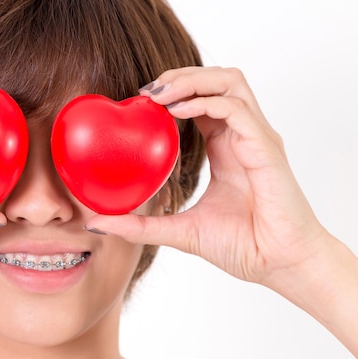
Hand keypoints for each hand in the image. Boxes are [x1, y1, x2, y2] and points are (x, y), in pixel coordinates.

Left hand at [85, 66, 329, 292]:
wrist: (279, 266)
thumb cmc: (242, 246)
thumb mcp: (180, 231)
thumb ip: (141, 226)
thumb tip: (96, 223)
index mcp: (227, 147)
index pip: (203, 101)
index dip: (174, 92)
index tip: (140, 100)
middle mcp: (244, 136)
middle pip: (218, 80)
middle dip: (181, 75)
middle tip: (146, 90)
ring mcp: (257, 139)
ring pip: (230, 82)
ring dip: (193, 80)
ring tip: (160, 95)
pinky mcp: (267, 149)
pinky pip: (237, 110)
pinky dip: (207, 102)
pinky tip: (179, 112)